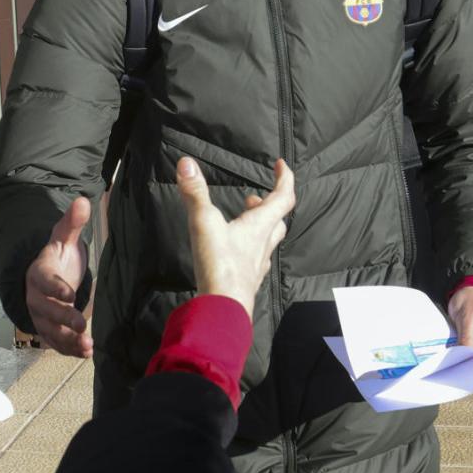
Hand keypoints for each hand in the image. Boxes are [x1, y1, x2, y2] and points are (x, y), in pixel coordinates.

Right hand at [23, 196, 93, 356]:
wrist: (42, 276)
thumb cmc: (56, 257)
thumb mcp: (63, 238)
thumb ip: (72, 223)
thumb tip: (83, 200)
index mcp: (39, 273)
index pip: (44, 281)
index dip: (55, 288)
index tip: (70, 294)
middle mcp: (36, 297)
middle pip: (45, 310)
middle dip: (62, 318)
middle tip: (81, 325)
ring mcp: (40, 316)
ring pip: (50, 330)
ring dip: (67, 340)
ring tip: (87, 346)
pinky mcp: (48, 330)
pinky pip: (55, 342)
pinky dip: (68, 349)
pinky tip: (86, 353)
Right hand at [176, 157, 295, 320]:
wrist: (223, 309)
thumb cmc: (220, 266)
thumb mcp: (204, 223)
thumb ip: (195, 193)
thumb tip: (186, 163)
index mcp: (259, 226)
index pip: (283, 197)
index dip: (285, 179)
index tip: (281, 165)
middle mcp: (263, 244)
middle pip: (277, 220)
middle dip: (270, 205)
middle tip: (255, 197)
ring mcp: (256, 264)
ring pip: (267, 240)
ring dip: (261, 226)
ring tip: (245, 220)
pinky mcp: (247, 280)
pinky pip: (255, 259)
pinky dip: (250, 248)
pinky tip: (238, 252)